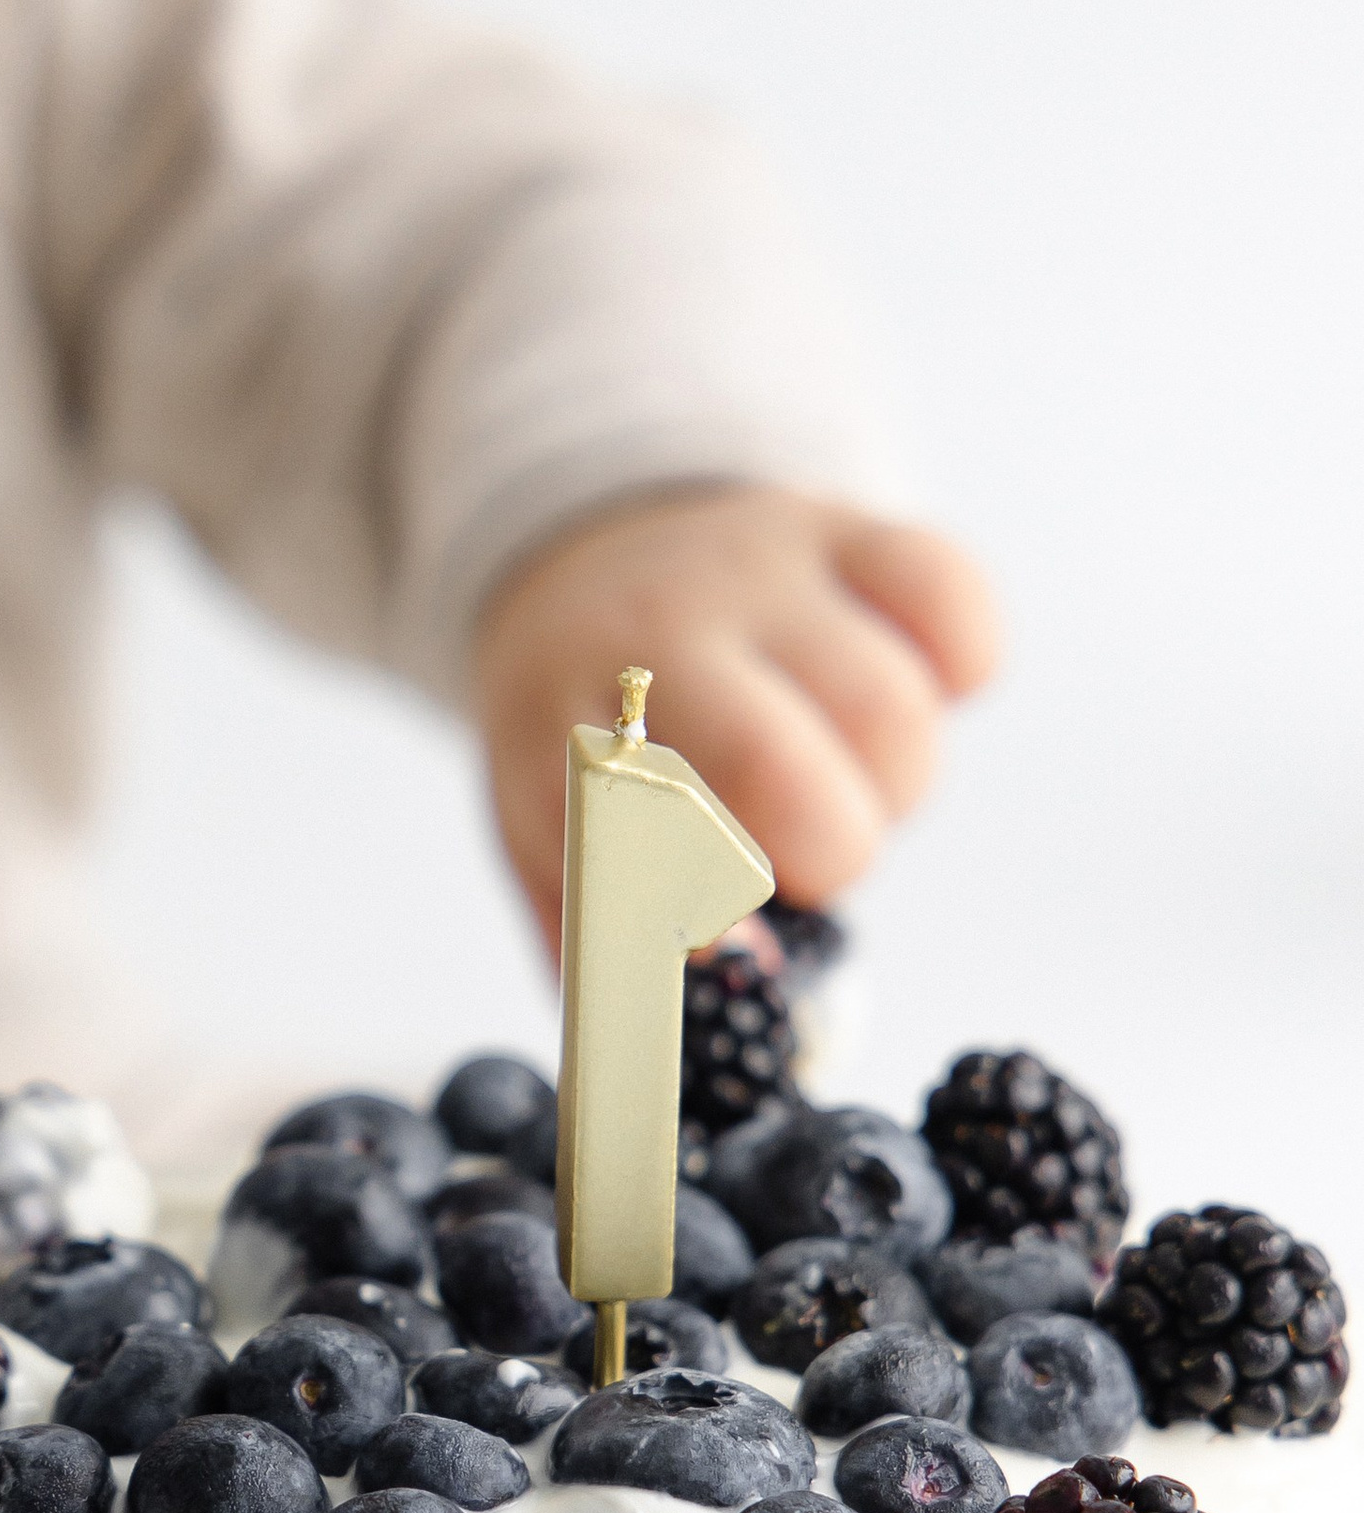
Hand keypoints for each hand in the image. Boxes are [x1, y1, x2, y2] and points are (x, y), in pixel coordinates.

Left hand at [472, 484, 997, 950]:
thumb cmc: (592, 739)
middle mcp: (657, 639)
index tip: (731, 945)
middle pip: (783, 771)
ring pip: (889, 708)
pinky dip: (960, 665)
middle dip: (829, 856)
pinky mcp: (846, 528)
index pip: (636, 824)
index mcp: (567, 731)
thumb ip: (616, 938)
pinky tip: (913, 687)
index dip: (699, 900)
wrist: (589, 561)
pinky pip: (950, 598)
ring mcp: (755, 574)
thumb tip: (741, 983)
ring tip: (849, 776)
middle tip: (808, 858)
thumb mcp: (552, 837)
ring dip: (899, 782)